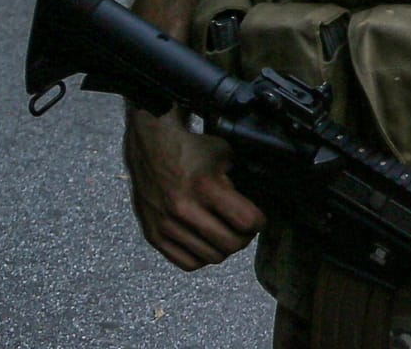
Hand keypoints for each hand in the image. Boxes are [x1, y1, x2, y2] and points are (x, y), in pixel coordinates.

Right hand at [123, 108, 265, 270]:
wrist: (152, 146)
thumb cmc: (191, 150)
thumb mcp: (225, 156)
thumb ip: (239, 181)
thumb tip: (257, 202)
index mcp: (205, 187)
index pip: (246, 221)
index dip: (259, 222)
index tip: (258, 219)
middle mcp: (183, 208)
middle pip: (230, 245)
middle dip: (244, 238)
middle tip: (244, 230)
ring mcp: (166, 224)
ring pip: (210, 257)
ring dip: (224, 248)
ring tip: (225, 235)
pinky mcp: (153, 234)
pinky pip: (187, 263)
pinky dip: (201, 257)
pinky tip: (205, 243)